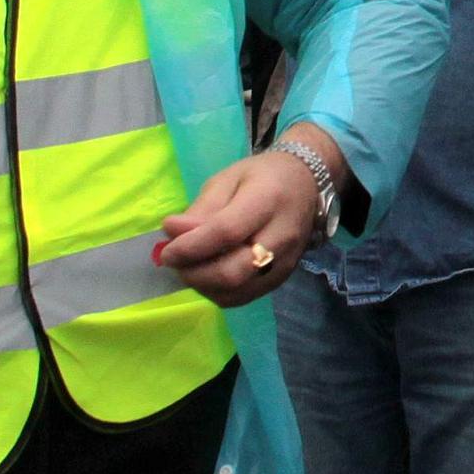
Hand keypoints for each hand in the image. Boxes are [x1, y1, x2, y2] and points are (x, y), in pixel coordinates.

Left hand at [157, 141, 323, 304]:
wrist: (306, 184)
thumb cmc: (261, 176)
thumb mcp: (227, 179)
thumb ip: (201, 209)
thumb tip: (172, 233)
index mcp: (267, 199)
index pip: (226, 232)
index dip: (191, 246)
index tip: (167, 250)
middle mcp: (282, 235)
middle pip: (233, 271)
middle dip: (195, 274)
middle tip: (176, 263)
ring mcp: (286, 261)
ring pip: (237, 291)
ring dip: (204, 286)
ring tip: (191, 268)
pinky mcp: (283, 278)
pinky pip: (245, 296)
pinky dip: (219, 292)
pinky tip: (209, 276)